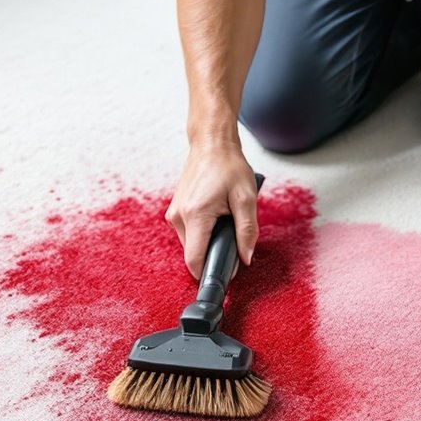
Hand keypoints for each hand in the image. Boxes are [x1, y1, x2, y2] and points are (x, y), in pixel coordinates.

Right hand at [165, 143, 258, 278]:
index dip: (210, 272)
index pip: (194, 260)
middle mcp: (179, 216)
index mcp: (195, 214)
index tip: (224, 275)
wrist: (211, 144)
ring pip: (191, 245)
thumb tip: (245, 258)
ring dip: (208, 241)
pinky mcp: (175, 211)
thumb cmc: (229, 166)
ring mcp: (174, 214)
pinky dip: (202, 232)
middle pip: (194, 254)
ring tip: (223, 219)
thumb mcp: (246, 198)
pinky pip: (189, 234)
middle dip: (214, 252)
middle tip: (233, 234)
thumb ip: (247, 231)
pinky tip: (215, 215)